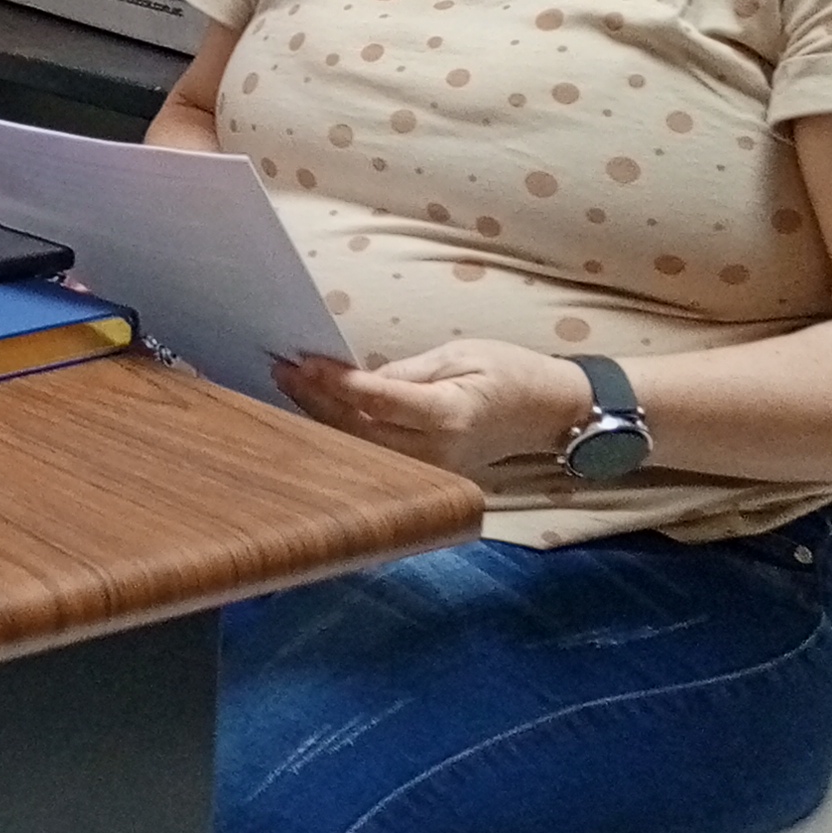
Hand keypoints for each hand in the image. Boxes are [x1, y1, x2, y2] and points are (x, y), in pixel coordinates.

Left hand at [271, 340, 598, 475]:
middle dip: (316, 401)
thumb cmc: (508, 373)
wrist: (549, 413)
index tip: (302, 362)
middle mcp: (436, 452)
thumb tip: (354, 378)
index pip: (378, 401)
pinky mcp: (427, 476)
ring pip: (361, 448)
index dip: (336, 383)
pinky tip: (320, 411)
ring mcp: (431, 470)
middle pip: (358, 431)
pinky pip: (376, 455)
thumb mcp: (458, 356)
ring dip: (322, 418)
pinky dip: (345, 433)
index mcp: (449, 414)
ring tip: (290, 386)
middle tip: (282, 370)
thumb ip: (405, 372)